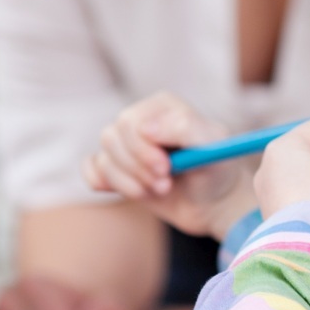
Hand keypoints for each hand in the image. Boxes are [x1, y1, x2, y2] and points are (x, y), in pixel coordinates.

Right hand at [82, 92, 241, 234]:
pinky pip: (92, 171)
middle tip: (166, 184)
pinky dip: (107, 184)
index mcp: (162, 106)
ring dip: (130, 182)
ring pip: (104, 159)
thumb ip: (186, 128)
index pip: (129, 121)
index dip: (143, 148)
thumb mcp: (213, 147)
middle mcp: (140, 120)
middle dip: (138, 168)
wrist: (215, 203)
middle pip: (111, 138)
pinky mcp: (118, 168)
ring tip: (161, 189)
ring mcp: (126, 145)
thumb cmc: (217, 170)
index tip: (166, 168)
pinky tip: (136, 191)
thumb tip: (146, 127)